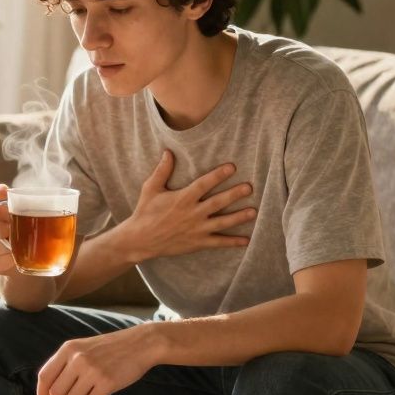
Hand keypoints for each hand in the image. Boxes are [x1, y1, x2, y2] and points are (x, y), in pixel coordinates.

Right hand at [0, 184, 15, 275]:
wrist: (10, 249)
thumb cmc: (6, 223)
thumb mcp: (4, 209)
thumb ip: (2, 198)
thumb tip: (1, 188)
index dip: (5, 211)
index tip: (14, 213)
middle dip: (12, 228)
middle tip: (21, 227)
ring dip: (13, 244)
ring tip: (20, 240)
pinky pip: (1, 262)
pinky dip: (12, 258)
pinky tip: (16, 254)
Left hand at [36, 327, 155, 394]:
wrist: (140, 344)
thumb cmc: (112, 348)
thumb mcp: (84, 347)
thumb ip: (68, 362)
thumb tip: (53, 388)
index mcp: (68, 349)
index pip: (45, 375)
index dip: (42, 392)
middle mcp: (77, 359)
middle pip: (56, 392)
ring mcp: (92, 371)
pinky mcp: (106, 383)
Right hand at [117, 150, 253, 261]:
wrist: (140, 240)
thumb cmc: (145, 212)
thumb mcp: (150, 189)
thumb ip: (162, 171)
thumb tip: (168, 152)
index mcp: (183, 198)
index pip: (204, 184)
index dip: (218, 175)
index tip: (232, 167)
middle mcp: (192, 213)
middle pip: (218, 202)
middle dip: (234, 194)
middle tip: (249, 188)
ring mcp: (197, 229)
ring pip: (222, 222)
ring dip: (238, 217)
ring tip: (253, 211)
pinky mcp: (197, 243)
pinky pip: (218, 242)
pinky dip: (232, 242)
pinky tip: (246, 240)